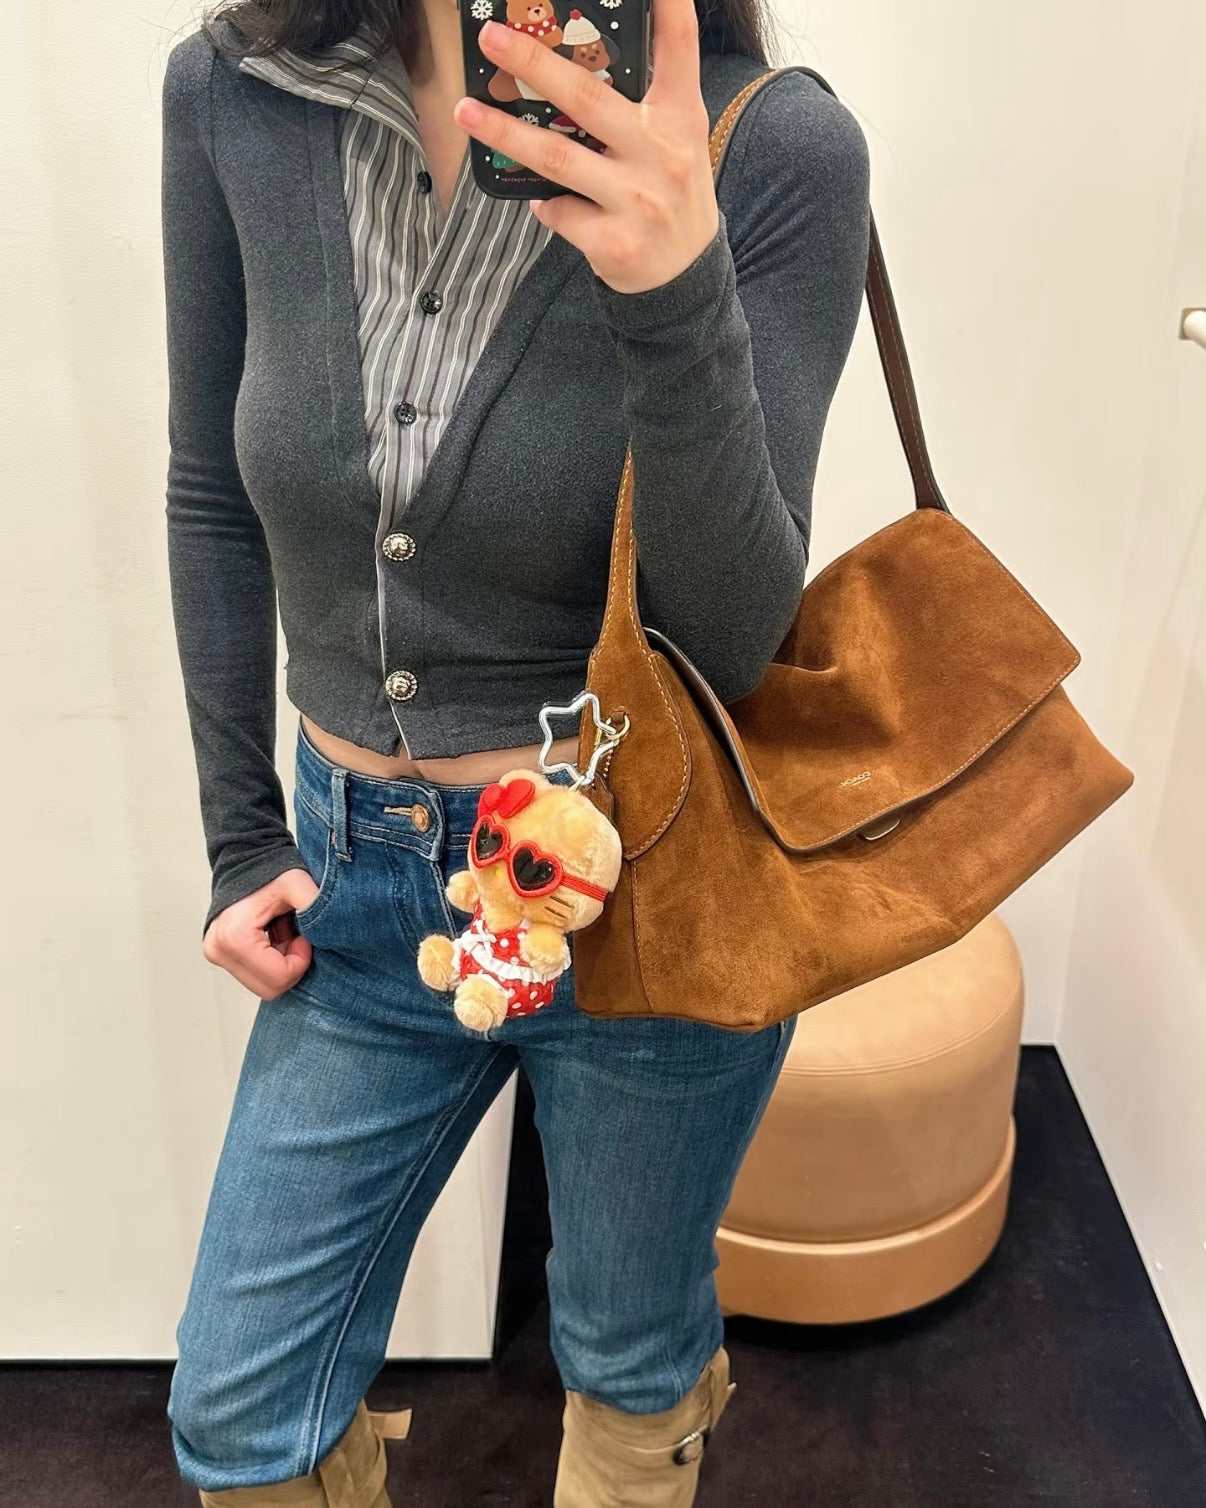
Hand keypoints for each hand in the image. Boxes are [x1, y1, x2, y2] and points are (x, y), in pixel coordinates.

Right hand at [202, 868, 318, 999]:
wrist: (246, 857)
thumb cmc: (271, 869)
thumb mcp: (298, 883)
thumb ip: (315, 904)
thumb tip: (332, 928)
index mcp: (235, 937)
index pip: (279, 979)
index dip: (300, 960)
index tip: (303, 935)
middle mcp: (218, 950)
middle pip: (269, 989)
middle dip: (290, 965)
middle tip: (295, 935)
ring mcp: (216, 954)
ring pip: (262, 984)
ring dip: (280, 963)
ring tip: (283, 931)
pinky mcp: (219, 954)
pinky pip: (254, 974)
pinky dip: (270, 960)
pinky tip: (274, 935)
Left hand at [453, 0, 717, 294]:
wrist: (685, 277)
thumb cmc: (669, 195)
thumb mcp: (676, 141)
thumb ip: (640, 103)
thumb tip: (564, 68)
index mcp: (679, 116)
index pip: (679, 46)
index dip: (666, 4)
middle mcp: (662, 153)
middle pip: (588, 98)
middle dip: (535, 64)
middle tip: (493, 39)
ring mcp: (638, 199)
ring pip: (557, 158)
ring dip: (505, 134)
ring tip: (467, 111)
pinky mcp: (614, 241)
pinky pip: (559, 212)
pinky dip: (543, 204)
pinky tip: (540, 201)